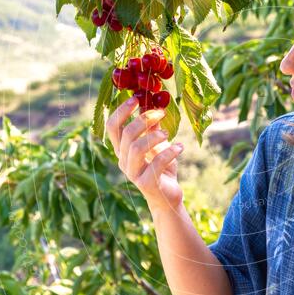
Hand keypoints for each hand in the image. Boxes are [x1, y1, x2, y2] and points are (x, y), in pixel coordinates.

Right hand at [105, 97, 184, 212]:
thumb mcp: (157, 145)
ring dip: (154, 136)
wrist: (168, 197)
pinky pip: (157, 163)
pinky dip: (170, 152)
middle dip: (144, 119)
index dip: (121, 111)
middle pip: (127, 134)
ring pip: (137, 148)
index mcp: (122, 150)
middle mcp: (123, 161)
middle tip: (160, 112)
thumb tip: (154, 105)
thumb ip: (152, 128)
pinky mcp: (146, 184)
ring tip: (168, 134)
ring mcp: (133, 173)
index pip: (112, 127)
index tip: (136, 98)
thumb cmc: (162, 168)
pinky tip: (181, 147)